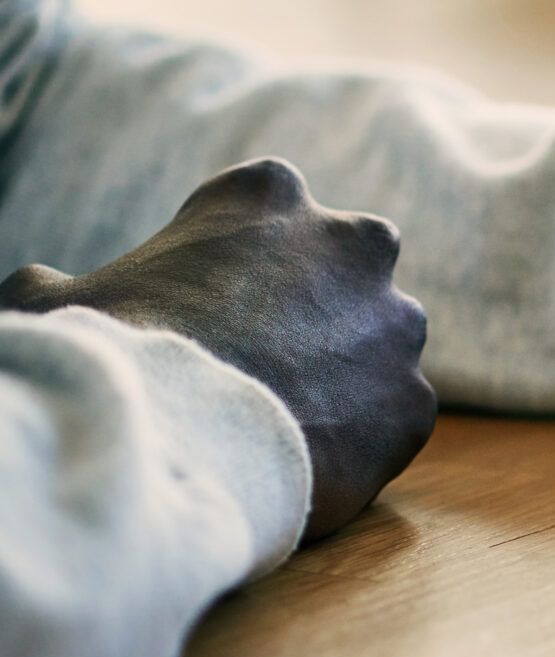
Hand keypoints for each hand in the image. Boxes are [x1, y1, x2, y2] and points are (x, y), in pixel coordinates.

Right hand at [0, 160, 436, 541]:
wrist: (166, 442)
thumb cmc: (104, 355)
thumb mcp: (54, 300)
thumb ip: (60, 284)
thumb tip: (39, 292)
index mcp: (267, 194)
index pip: (265, 208)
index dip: (236, 260)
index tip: (208, 303)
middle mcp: (354, 242)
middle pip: (346, 266)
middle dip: (317, 303)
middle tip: (262, 356)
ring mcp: (395, 324)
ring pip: (381, 343)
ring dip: (347, 371)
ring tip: (282, 417)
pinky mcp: (414, 400)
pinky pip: (392, 418)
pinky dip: (360, 440)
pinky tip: (308, 463)